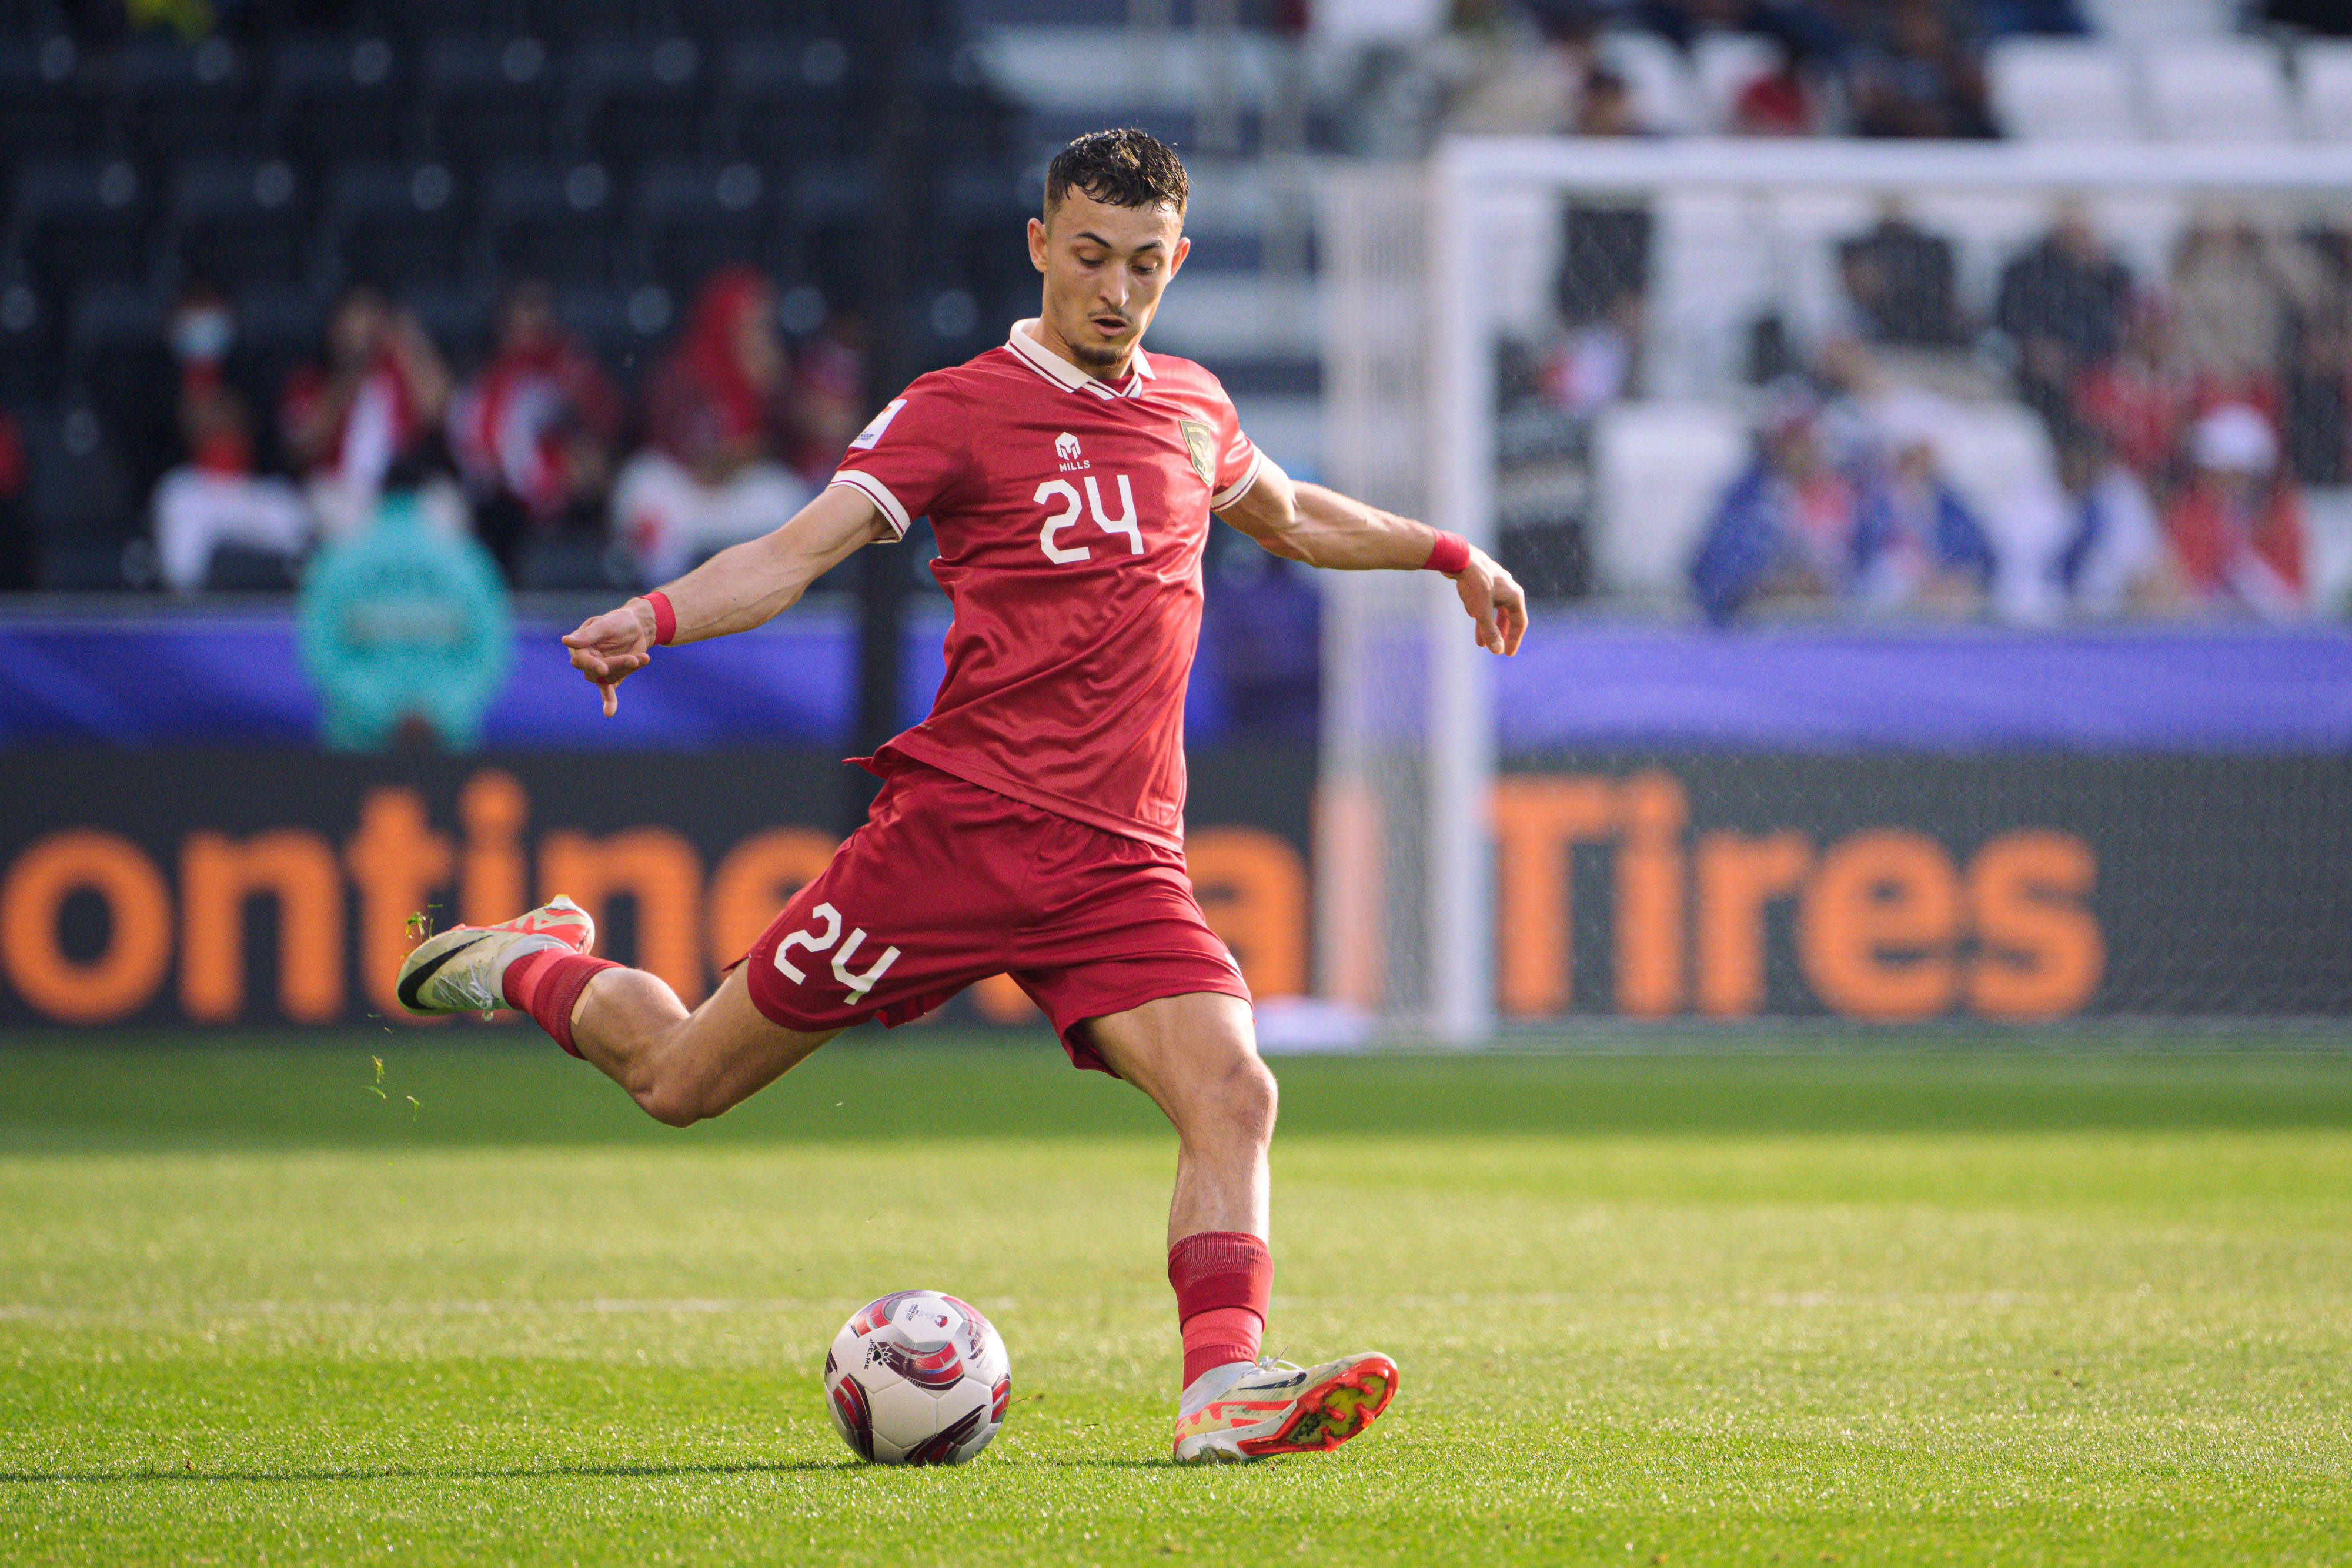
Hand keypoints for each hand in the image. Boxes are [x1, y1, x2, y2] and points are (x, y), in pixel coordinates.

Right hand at [561, 599, 657, 715]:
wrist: (638, 627)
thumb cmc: (619, 621)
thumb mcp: (605, 625)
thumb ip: (587, 636)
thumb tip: (565, 641)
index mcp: (579, 645)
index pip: (581, 659)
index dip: (592, 664)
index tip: (604, 668)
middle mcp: (586, 660)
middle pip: (596, 671)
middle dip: (617, 666)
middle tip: (635, 659)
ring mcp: (599, 670)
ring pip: (608, 678)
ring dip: (626, 670)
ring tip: (643, 658)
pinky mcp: (612, 677)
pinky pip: (608, 692)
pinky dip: (609, 702)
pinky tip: (609, 712)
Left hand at [1450, 549, 1527, 655]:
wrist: (1458, 557)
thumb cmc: (1474, 583)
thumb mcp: (1482, 611)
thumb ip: (1490, 632)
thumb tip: (1498, 651)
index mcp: (1514, 595)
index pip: (1519, 622)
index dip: (1514, 640)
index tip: (1508, 653)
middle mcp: (1508, 588)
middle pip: (1507, 616)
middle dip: (1500, 633)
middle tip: (1495, 648)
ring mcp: (1495, 582)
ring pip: (1494, 608)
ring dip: (1487, 625)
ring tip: (1480, 641)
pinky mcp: (1482, 579)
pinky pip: (1485, 599)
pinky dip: (1480, 610)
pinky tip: (1471, 615)